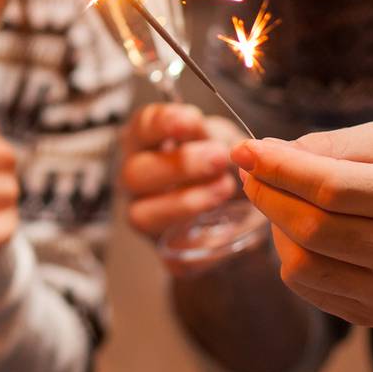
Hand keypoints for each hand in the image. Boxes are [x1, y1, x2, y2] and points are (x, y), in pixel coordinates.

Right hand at [120, 102, 240, 246]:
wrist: (237, 216)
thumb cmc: (219, 168)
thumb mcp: (223, 141)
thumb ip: (220, 139)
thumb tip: (229, 145)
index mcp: (146, 143)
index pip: (140, 128)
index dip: (162, 122)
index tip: (191, 121)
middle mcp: (136, 179)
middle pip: (135, 173)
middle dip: (179, 164)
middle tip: (219, 158)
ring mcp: (145, 216)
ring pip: (143, 214)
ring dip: (186, 201)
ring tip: (225, 189)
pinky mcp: (164, 250)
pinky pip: (170, 250)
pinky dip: (198, 239)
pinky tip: (223, 226)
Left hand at [233, 121, 372, 327]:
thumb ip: (334, 143)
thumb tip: (271, 152)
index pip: (332, 187)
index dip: (279, 168)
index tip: (243, 148)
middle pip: (312, 228)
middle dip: (267, 194)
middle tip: (250, 171)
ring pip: (302, 264)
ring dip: (274, 227)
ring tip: (280, 201)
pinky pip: (307, 287)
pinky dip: (289, 254)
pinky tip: (300, 233)